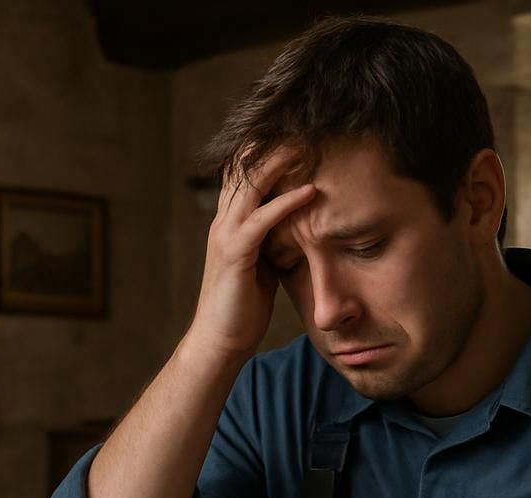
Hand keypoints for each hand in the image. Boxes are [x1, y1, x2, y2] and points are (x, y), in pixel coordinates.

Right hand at [188, 148, 317, 358]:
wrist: (220, 341)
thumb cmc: (243, 307)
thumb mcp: (264, 264)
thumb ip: (275, 240)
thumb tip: (301, 227)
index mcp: (230, 221)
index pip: (245, 173)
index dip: (267, 149)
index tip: (298, 131)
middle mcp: (224, 221)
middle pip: (245, 168)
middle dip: (274, 144)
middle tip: (307, 124)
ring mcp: (226, 235)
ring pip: (251, 186)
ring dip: (281, 163)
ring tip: (309, 144)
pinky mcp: (235, 255)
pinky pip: (262, 220)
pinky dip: (286, 203)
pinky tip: (310, 191)